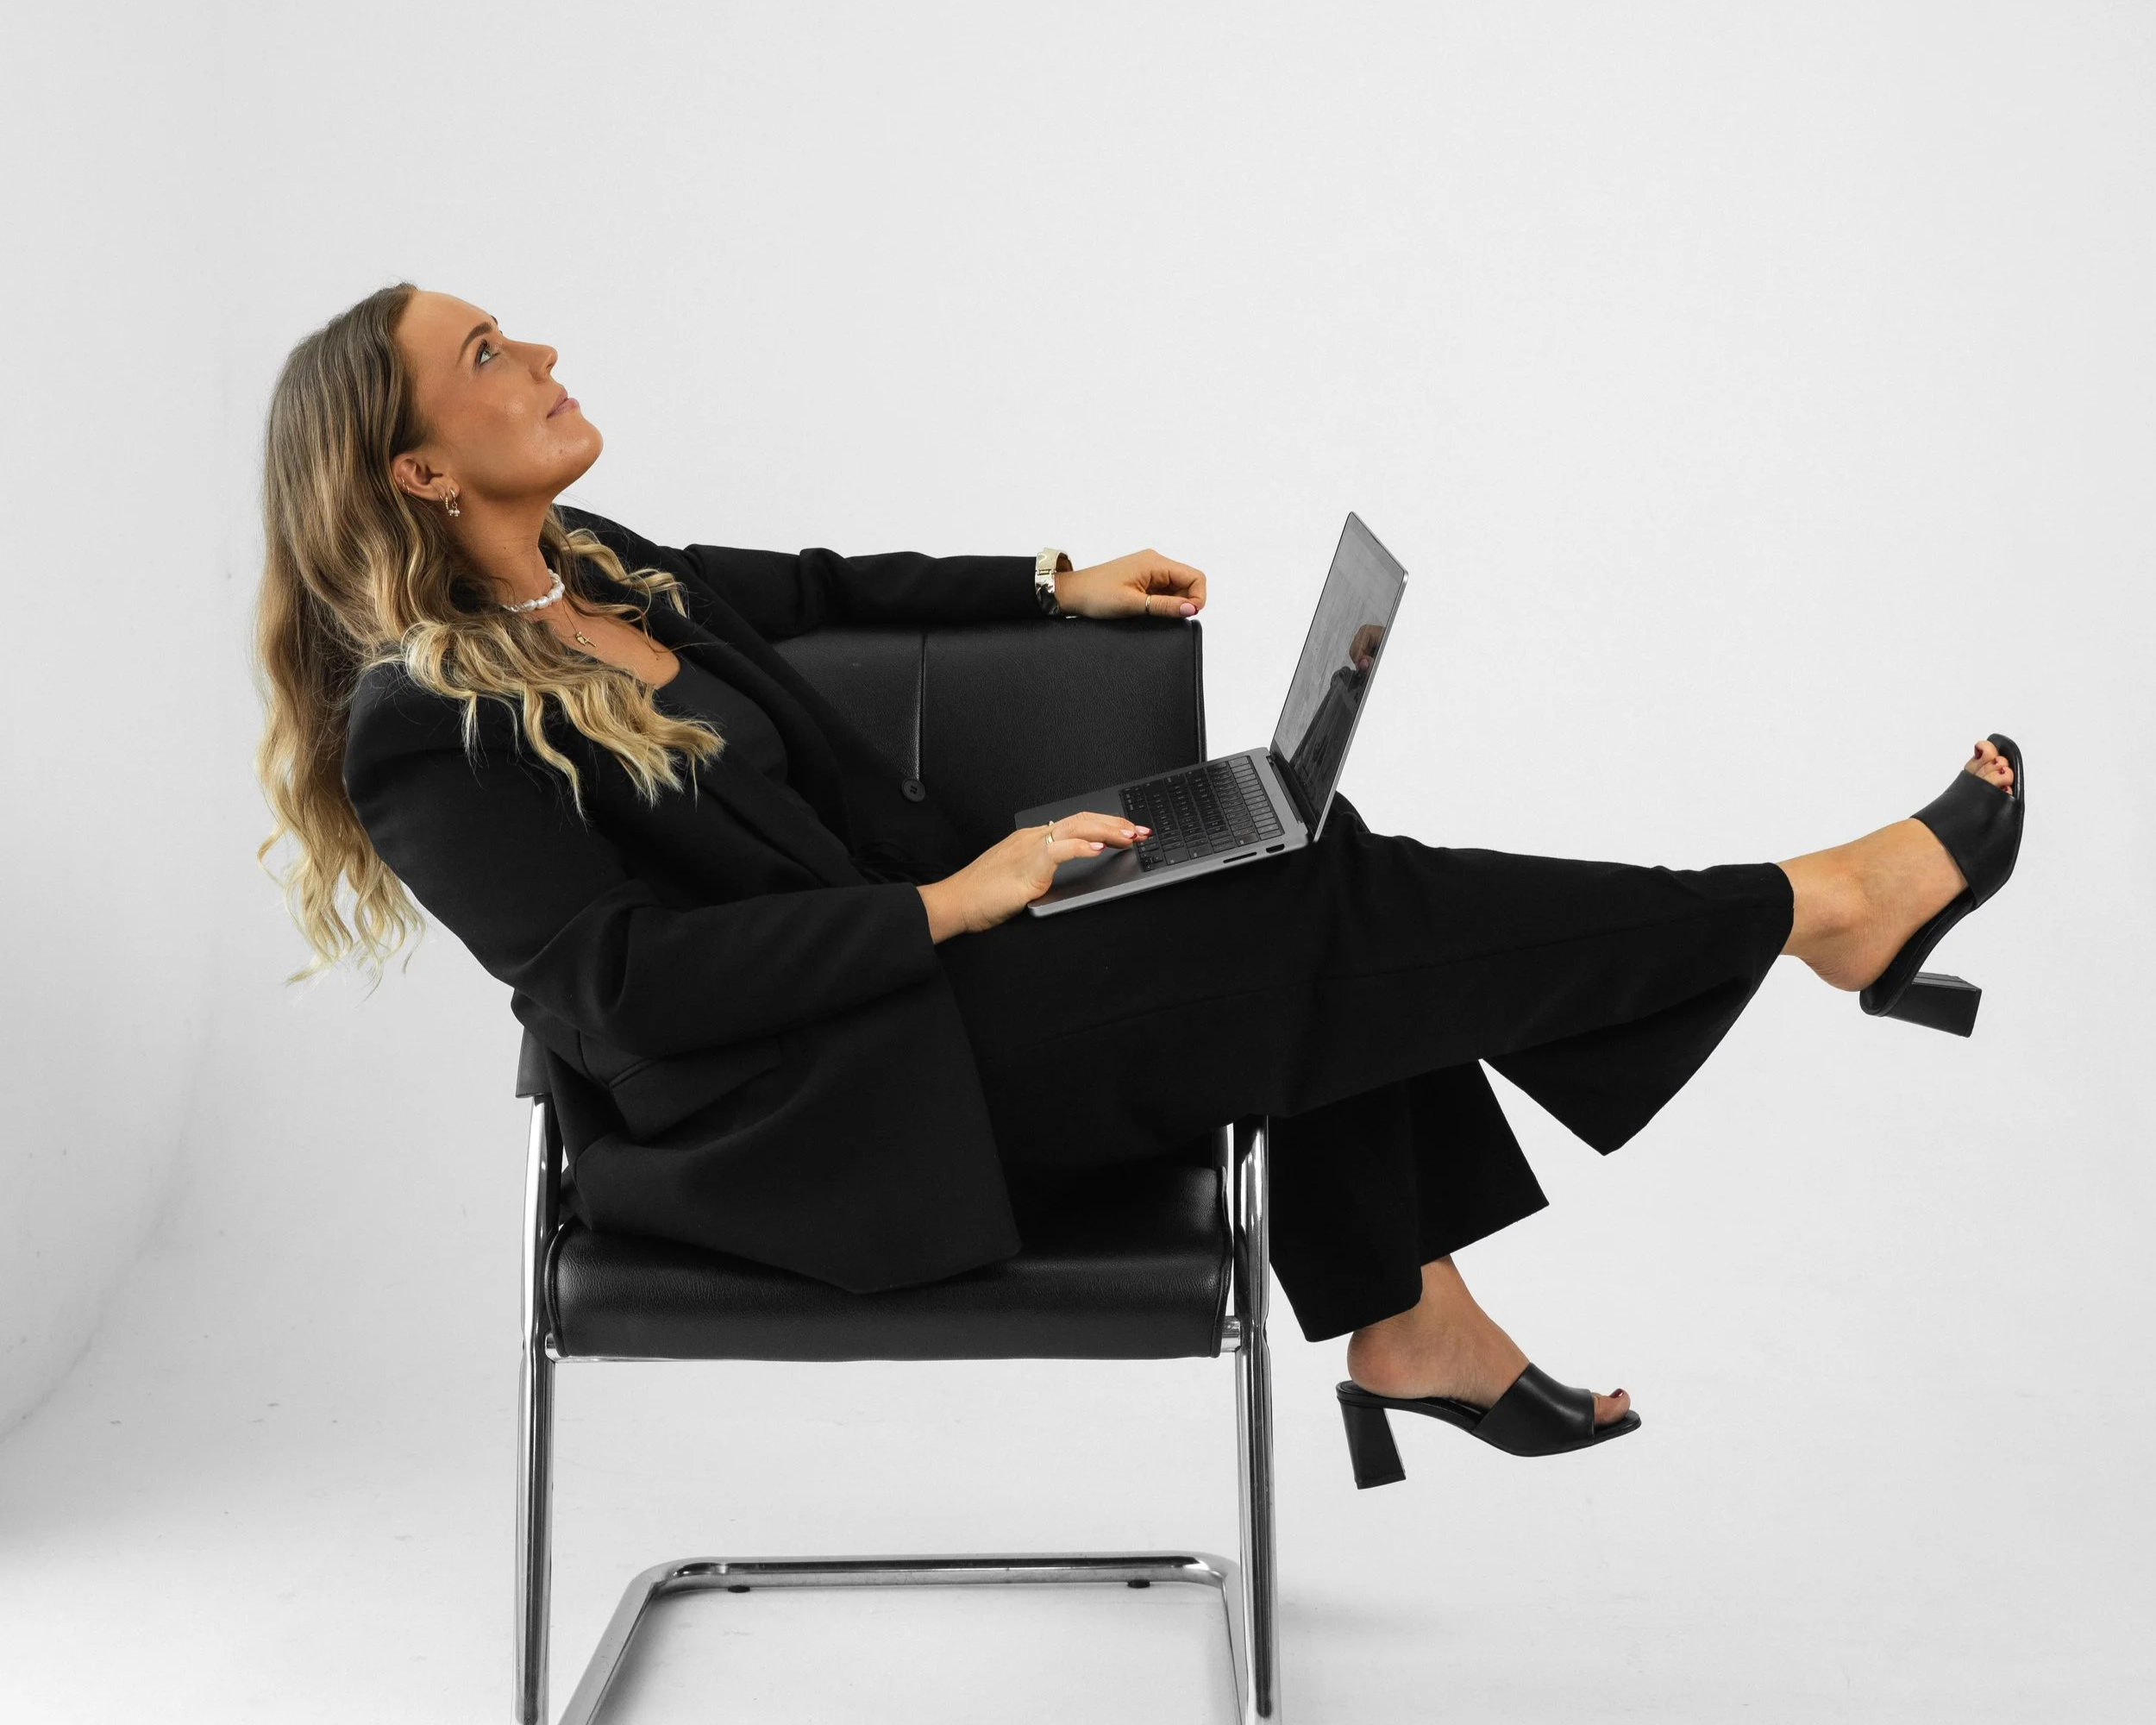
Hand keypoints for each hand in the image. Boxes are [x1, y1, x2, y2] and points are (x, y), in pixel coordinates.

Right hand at [915, 812, 1152, 940]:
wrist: (956, 902)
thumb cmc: (983, 895)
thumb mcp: (1022, 878)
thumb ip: (1045, 870)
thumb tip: (1071, 868)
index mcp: (1033, 840)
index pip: (1077, 824)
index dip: (1106, 824)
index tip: (1128, 831)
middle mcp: (1033, 838)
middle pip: (1082, 820)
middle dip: (1115, 823)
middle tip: (1140, 831)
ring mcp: (1029, 849)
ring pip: (1075, 828)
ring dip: (1107, 831)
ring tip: (1129, 836)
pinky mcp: (1026, 866)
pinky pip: (1057, 850)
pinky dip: (1080, 847)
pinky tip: (1097, 849)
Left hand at [1055, 549, 1206, 619]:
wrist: (1072, 593)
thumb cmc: (1096, 595)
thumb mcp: (1133, 604)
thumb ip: (1165, 606)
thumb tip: (1192, 609)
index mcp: (1155, 562)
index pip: (1195, 576)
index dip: (1197, 598)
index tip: (1186, 615)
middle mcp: (1155, 561)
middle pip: (1188, 582)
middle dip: (1184, 602)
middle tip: (1163, 616)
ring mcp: (1149, 569)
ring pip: (1177, 587)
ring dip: (1171, 603)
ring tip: (1149, 612)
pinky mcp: (1143, 578)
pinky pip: (1164, 590)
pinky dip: (1162, 602)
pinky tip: (1146, 609)